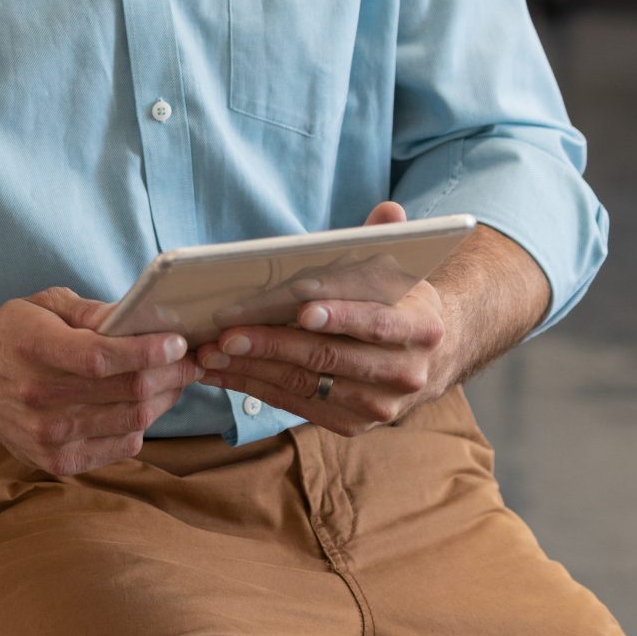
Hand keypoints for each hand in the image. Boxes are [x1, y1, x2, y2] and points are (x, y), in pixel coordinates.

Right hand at [0, 288, 202, 476]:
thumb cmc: (16, 337)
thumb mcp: (42, 305)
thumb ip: (90, 311)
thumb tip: (138, 320)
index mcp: (29, 346)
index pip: (98, 357)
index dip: (145, 352)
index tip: (178, 343)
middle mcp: (36, 395)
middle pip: (125, 391)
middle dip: (170, 373)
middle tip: (190, 360)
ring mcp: (47, 435)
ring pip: (133, 420)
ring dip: (164, 398)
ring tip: (173, 380)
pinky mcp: (58, 462)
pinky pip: (123, 446)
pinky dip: (142, 424)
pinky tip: (143, 404)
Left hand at [197, 203, 456, 436]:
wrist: (425, 358)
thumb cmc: (392, 301)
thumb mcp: (396, 268)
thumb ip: (387, 237)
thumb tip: (388, 212)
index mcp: (421, 327)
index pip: (377, 322)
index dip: (341, 317)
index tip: (301, 310)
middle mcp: (406, 373)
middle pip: (330, 357)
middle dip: (274, 344)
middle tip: (227, 333)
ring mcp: (379, 405)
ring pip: (306, 384)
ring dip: (253, 369)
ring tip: (211, 352)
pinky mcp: (352, 423)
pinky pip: (296, 405)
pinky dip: (255, 387)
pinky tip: (222, 372)